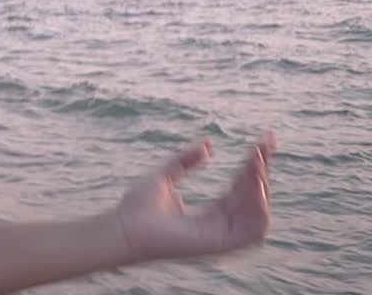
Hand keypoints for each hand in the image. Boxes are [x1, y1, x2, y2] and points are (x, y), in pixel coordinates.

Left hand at [113, 134, 275, 261]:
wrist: (122, 227)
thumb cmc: (137, 207)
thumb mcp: (164, 175)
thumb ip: (185, 160)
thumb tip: (208, 144)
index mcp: (211, 213)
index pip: (241, 188)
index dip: (254, 166)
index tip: (264, 141)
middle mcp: (220, 225)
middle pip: (253, 198)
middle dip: (260, 171)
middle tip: (259, 147)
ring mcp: (221, 236)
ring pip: (258, 215)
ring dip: (262, 189)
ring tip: (256, 164)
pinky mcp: (219, 244)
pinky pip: (252, 231)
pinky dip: (259, 210)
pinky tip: (255, 186)